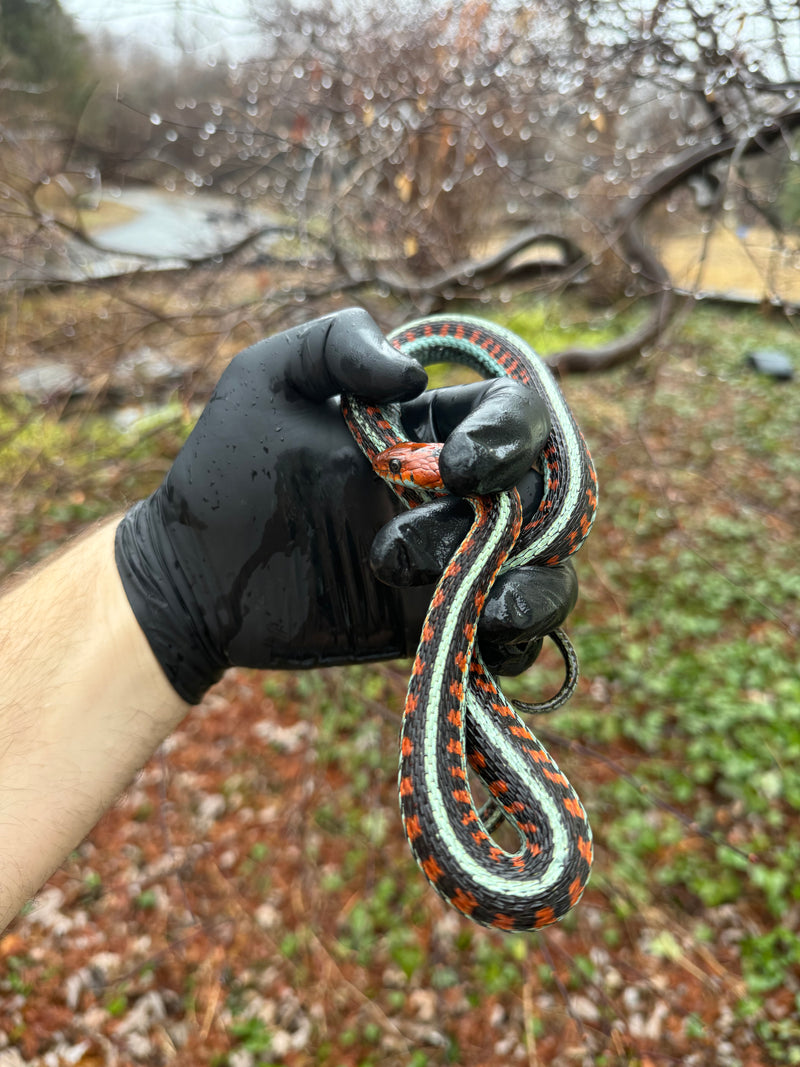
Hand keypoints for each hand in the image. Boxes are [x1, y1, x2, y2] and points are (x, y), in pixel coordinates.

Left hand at [115, 308, 577, 702]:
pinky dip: (522, 638)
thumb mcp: (267, 379)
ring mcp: (453, 561)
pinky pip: (515, 640)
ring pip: (545, 569)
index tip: (453, 466)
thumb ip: (338, 343)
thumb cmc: (225, 468)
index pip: (513, 412)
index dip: (507, 433)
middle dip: (507, 512)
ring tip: (478, 602)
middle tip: (413, 533)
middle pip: (541, 492)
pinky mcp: (437, 623)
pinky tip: (484, 630)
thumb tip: (415, 376)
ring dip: (528, 584)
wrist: (193, 575)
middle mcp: (456, 493)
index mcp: (429, 428)